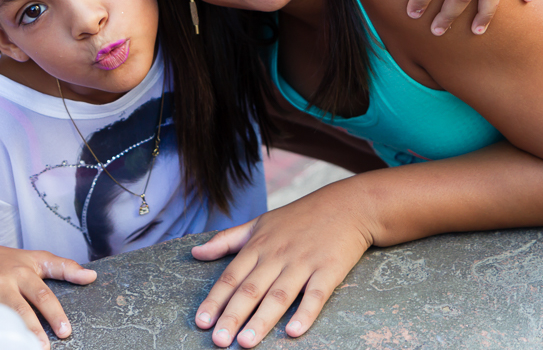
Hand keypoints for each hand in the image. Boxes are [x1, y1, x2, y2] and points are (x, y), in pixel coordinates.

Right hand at [0, 243, 96, 349]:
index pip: (42, 295)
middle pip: (18, 309)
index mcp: (22, 272)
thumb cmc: (10, 262)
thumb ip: (65, 267)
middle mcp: (0, 281)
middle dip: (31, 331)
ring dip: (2, 335)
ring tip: (15, 348)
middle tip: (43, 348)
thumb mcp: (38, 259)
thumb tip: (92, 276)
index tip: (65, 332)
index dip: (54, 314)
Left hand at [191, 183, 374, 347]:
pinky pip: (316, 294)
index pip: (231, 276)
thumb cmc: (300, 217)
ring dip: (262, 320)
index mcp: (259, 245)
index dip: (215, 300)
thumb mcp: (260, 222)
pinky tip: (293, 332)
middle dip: (233, 316)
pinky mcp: (329, 269)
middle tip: (218, 341)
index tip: (201, 322)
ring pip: (279, 295)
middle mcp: (277, 255)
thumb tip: (195, 253)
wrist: (347, 205)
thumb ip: (227, 240)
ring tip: (246, 343)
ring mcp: (303, 262)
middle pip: (251, 289)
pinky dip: (305, 313)